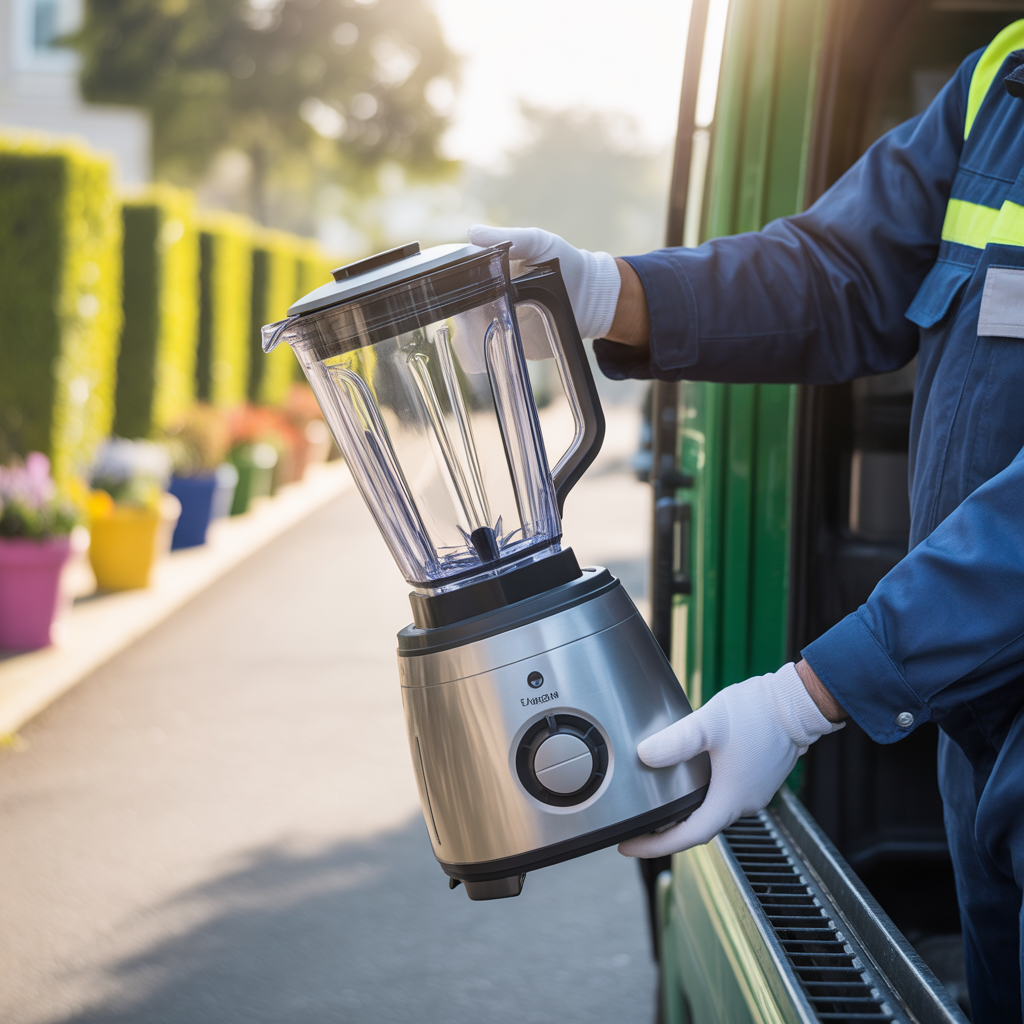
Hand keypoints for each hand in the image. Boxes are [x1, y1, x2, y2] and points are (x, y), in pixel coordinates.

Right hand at [467, 225, 620, 339]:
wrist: (591, 296)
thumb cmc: (564, 262)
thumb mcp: (537, 243)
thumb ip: (509, 237)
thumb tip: (472, 232)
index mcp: (490, 276)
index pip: (460, 283)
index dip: (454, 287)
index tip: (452, 289)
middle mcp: (489, 301)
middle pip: (461, 312)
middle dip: (461, 315)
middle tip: (473, 311)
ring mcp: (499, 325)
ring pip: (471, 336)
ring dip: (469, 336)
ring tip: (482, 330)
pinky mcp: (512, 346)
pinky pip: (490, 354)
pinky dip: (482, 355)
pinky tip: (483, 350)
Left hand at [618, 663, 843, 857]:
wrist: (797, 703)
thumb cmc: (759, 714)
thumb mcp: (709, 724)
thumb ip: (676, 742)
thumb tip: (645, 755)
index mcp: (730, 800)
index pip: (687, 837)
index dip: (655, 845)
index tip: (630, 846)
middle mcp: (743, 803)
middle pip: (699, 828)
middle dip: (667, 831)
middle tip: (638, 827)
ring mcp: (752, 792)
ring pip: (712, 810)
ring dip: (685, 812)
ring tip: (658, 804)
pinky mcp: (756, 778)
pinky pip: (723, 795)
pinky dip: (701, 796)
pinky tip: (688, 780)